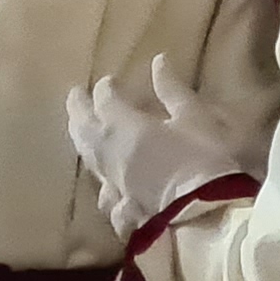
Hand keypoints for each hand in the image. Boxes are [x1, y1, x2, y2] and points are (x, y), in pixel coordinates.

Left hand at [65, 53, 265, 238]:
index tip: (110, 81)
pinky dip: (98, 175)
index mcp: (122, 125)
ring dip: (81, 138)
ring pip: (87, 157)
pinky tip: (101, 178)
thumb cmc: (204, 160)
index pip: (105, 100)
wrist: (204, 218)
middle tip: (75, 96)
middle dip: (78, 109)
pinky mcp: (120, 208)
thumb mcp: (195, 118)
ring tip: (80, 129)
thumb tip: (158, 62)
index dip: (106, 88)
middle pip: (83, 127)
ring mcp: (111, 183)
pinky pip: (101, 187)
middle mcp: (108, 153)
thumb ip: (173, 91)